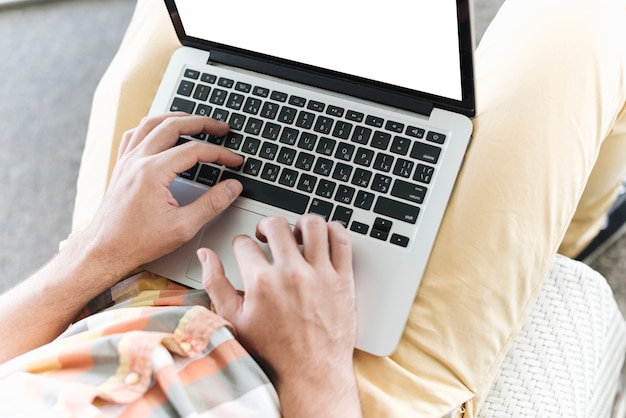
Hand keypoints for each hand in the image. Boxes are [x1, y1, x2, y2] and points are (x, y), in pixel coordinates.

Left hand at [82, 113, 242, 277]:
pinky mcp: (122, 166)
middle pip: (173, 125)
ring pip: (152, 123)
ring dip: (176, 118)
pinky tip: (161, 131)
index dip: (220, 153)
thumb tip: (232, 187)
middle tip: (221, 128)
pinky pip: (134, 134)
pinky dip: (152, 127)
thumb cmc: (138, 241)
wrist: (105, 250)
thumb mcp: (183, 227)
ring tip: (196, 121)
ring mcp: (127, 161)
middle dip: (202, 122)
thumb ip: (212, 204)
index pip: (195, 150)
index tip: (234, 160)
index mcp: (153, 172)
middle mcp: (138, 160)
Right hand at [200, 215, 360, 416]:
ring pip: (312, 225)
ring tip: (296, 234)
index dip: (242, 245)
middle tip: (266, 234)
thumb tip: (205, 255)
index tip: (246, 250)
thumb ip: (216, 284)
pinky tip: (324, 237)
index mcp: (262, 282)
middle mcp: (292, 273)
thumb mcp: (234, 321)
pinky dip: (333, 230)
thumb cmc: (273, 352)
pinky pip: (341, 241)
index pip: (245, 243)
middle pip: (277, 225)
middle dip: (266, 225)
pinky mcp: (343, 279)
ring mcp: (320, 274)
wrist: (311, 374)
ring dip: (301, 223)